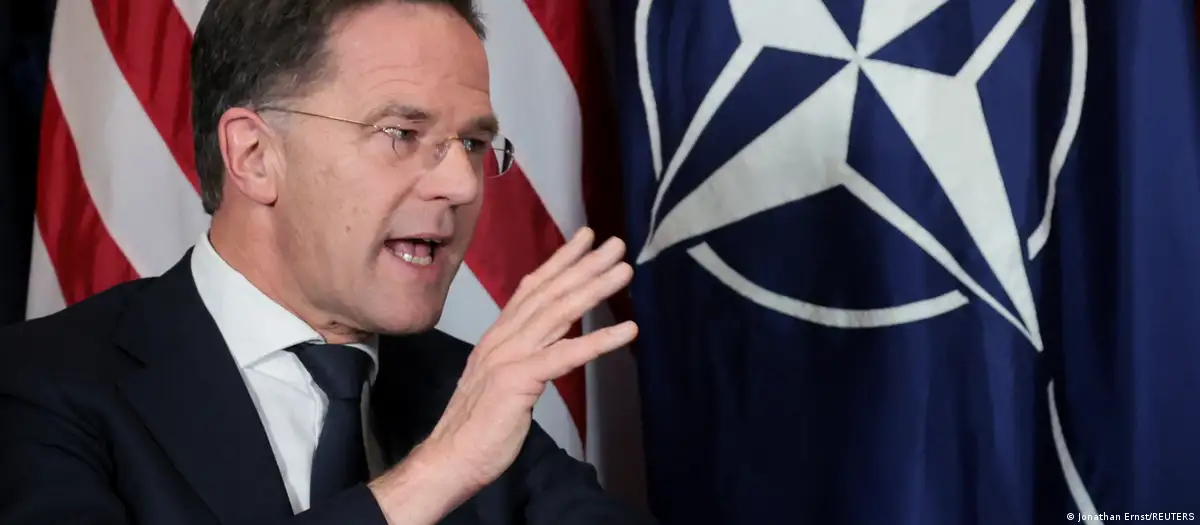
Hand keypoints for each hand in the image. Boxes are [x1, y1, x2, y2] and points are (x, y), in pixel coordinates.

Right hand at [425, 226, 636, 489]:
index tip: (585, 240)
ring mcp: (509, 356)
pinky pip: (565, 355)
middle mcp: (503, 338)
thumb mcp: (500, 382)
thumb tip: (543, 348)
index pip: (532, 289)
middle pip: (549, 293)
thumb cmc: (476, 428)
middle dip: (584, 264)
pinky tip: (627, 331)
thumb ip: (520, 358)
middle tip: (615, 243)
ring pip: (558, 313)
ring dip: (594, 288)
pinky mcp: (518, 380)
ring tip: (624, 270)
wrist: (448, 459)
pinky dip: (599, 340)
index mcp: (498, 337)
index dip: (559, 262)